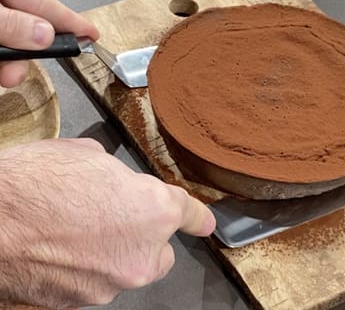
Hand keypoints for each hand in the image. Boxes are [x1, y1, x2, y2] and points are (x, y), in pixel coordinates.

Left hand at [0, 0, 98, 86]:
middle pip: (26, 24)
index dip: (71, 21)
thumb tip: (44, 35)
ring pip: (10, 39)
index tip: (92, 34)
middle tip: (28, 71)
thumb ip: (11, 24)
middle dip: (30, 52)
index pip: (44, 1)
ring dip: (10, 61)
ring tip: (6, 75)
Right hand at [0, 138, 215, 307]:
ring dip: (113, 253)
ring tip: (75, 230)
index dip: (198, 217)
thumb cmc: (33, 183)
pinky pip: (99, 281)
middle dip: (145, 235)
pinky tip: (62, 249)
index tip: (205, 223)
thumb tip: (117, 185)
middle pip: (160, 248)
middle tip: (112, 217)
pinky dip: (89, 268)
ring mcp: (114, 283)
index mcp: (154, 210)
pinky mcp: (84, 302)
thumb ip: (119, 177)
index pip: (189, 214)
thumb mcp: (87, 156)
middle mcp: (143, 252)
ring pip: (129, 267)